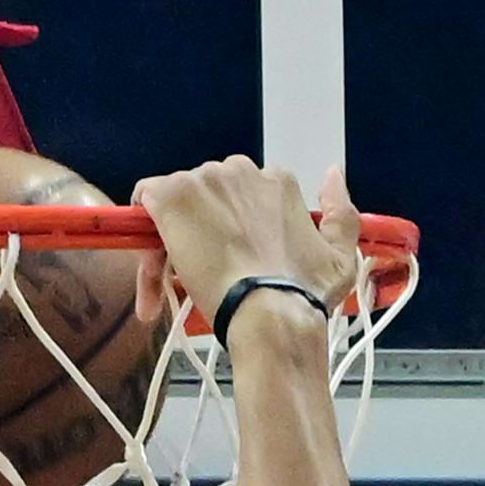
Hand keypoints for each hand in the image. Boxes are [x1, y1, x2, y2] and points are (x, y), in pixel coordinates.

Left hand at [130, 157, 360, 327]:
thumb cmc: (305, 293)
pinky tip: (151, 262)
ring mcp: (205, 181)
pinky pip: (145, 196)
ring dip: (173, 236)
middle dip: (202, 229)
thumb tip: (333, 173)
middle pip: (208, 195)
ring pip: (177, 201)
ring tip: (171, 286)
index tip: (230, 261)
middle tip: (198, 275)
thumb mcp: (341, 256)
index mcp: (278, 182)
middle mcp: (240, 172)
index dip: (233, 228)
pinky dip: (143, 224)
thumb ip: (341, 212)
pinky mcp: (173, 197)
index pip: (243, 196)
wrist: (271, 313)